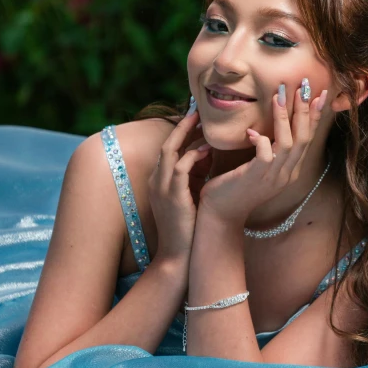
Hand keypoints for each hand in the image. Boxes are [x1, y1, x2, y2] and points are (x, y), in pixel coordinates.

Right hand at [147, 108, 211, 261]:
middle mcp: (157, 180)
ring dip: (187, 135)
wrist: (178, 256)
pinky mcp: (171, 196)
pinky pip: (180, 168)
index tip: (197, 118)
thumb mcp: (190, 194)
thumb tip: (209, 154)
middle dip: (182, 125)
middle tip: (198, 110)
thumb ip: (196, 174)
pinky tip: (207, 150)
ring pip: (170, 151)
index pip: (170, 148)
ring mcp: (161, 188)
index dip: (182, 132)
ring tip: (203, 122)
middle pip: (167, 143)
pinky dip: (193, 156)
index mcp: (160, 180)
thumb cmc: (188, 225)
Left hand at [198, 85, 327, 225]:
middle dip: (305, 110)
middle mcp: (287, 174)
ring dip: (284, 117)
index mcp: (290, 170)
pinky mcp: (256, 177)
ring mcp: (273, 177)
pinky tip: (251, 131)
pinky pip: (266, 153)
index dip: (314, 116)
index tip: (319, 94)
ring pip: (288, 142)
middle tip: (303, 86)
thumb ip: (267, 149)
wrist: (220, 214)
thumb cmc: (235, 186)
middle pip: (304, 138)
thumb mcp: (258, 166)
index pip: (308, 138)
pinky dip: (261, 139)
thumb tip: (266, 126)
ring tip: (278, 95)